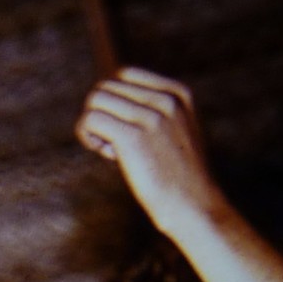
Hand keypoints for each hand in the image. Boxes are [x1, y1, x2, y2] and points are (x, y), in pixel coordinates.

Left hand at [75, 68, 220, 233]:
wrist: (195, 207)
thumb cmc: (180, 178)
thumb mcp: (177, 133)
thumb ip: (154, 112)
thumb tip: (105, 103)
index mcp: (178, 93)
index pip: (125, 75)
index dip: (115, 101)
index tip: (125, 129)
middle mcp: (164, 99)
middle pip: (106, 87)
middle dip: (103, 114)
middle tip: (114, 144)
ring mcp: (150, 116)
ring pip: (95, 100)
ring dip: (92, 124)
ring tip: (109, 149)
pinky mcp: (132, 137)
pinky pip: (90, 119)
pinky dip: (87, 135)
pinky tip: (105, 154)